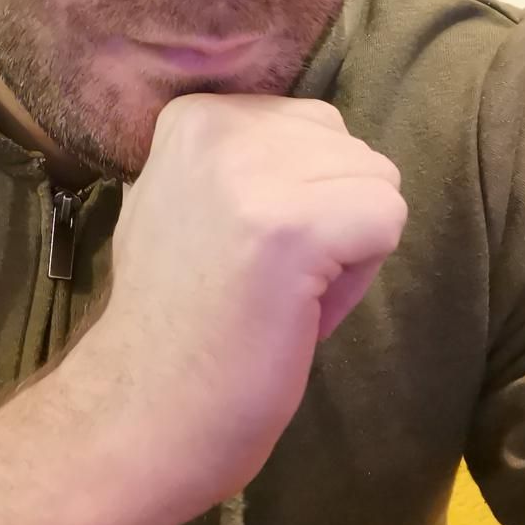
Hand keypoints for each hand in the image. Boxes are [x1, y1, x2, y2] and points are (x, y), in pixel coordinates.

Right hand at [77, 94, 406, 513]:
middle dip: (332, 214)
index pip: (311, 125)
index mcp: (192, 115)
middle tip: (269, 279)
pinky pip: (386, 219)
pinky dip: (359, 278)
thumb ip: (245, 161)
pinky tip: (300, 310)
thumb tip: (325, 146)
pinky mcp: (293, 226)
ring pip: (376, 182)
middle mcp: (219, 127)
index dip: (299, 194)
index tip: (243, 251)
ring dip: (348, 247)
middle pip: (349, 149)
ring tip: (281, 295)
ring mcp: (254, 174)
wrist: (138, 409)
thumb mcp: (186, 201)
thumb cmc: (175, 321)